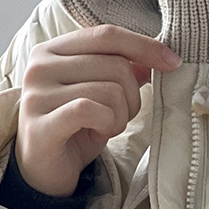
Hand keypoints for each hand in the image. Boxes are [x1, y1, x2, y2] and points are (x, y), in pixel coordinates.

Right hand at [14, 24, 182, 196]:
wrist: (44, 173)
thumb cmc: (74, 130)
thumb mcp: (101, 96)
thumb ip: (121, 72)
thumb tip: (157, 56)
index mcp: (52, 50)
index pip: (106, 35)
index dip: (144, 46)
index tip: (172, 62)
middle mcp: (40, 66)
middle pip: (114, 65)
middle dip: (131, 96)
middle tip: (118, 118)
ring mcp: (37, 95)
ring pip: (109, 90)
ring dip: (119, 116)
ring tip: (104, 129)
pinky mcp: (40, 124)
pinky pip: (90, 110)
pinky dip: (106, 123)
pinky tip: (98, 134)